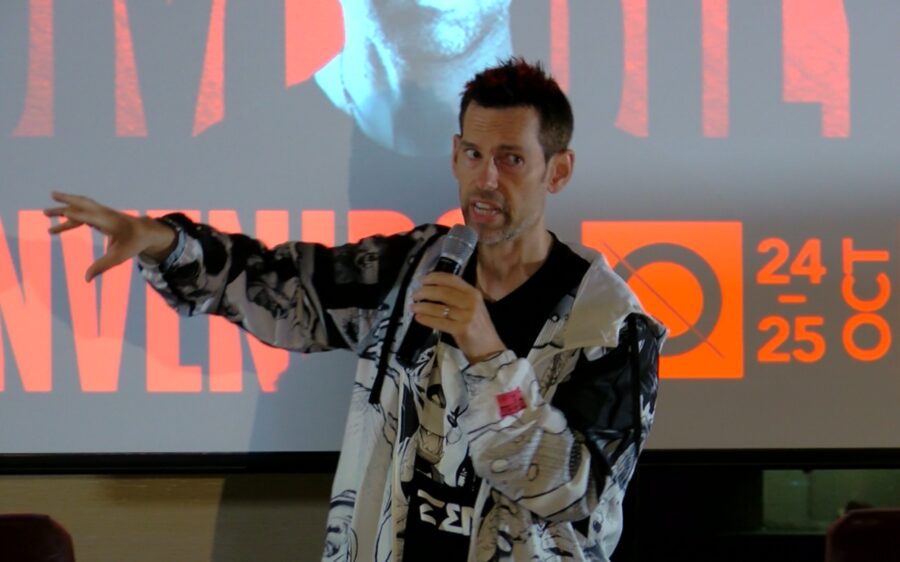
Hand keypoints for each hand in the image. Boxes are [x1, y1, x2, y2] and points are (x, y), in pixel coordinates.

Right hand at [43, 191, 176, 281]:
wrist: (146, 231)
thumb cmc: (133, 244)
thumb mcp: (118, 257)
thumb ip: (101, 266)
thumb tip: (86, 280)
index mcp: (110, 222)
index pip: (91, 217)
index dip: (78, 215)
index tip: (65, 213)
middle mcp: (104, 214)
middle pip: (81, 205)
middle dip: (64, 205)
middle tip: (45, 210)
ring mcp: (102, 212)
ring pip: (80, 206)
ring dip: (63, 208)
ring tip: (45, 213)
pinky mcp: (100, 214)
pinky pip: (82, 212)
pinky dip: (71, 216)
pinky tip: (61, 221)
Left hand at [411, 272, 505, 362]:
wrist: (490, 349)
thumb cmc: (478, 327)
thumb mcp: (473, 307)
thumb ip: (458, 297)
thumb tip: (433, 290)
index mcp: (473, 293)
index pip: (452, 280)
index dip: (435, 278)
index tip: (423, 280)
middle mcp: (471, 302)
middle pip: (443, 292)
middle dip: (425, 292)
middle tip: (414, 295)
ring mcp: (467, 316)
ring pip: (439, 308)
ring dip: (423, 306)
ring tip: (413, 307)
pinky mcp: (461, 329)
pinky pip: (439, 322)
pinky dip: (427, 319)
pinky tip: (418, 318)